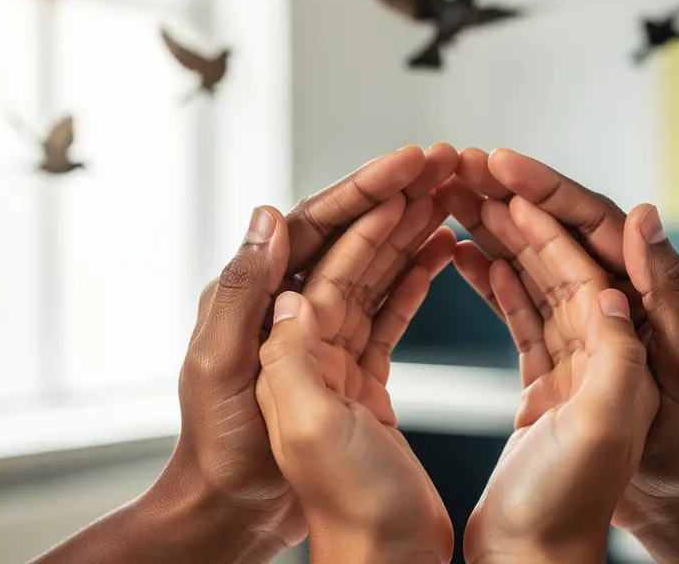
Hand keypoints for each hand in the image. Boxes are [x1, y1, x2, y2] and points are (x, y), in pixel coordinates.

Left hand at [170, 144, 457, 548]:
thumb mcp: (224, 369)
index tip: (412, 161)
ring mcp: (325, 338)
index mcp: (258, 300)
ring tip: (454, 198)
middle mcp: (291, 310)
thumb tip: (266, 217)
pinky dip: (415, 280)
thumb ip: (244, 294)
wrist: (240, 516)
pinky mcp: (352, 368)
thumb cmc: (224, 454)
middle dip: (402, 197)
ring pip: (376, 268)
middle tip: (450, 165)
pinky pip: (388, 311)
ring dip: (413, 230)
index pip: (319, 227)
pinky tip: (443, 255)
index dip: (368, 190)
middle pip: (355, 238)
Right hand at [445, 149, 678, 563]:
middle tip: (457, 167)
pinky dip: (492, 281)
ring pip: (532, 266)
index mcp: (650, 296)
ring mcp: (582, 332)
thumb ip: (668, 292)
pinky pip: (521, 309)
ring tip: (449, 199)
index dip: (545, 189)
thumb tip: (644, 214)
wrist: (673, 506)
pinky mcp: (556, 362)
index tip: (498, 162)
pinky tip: (463, 257)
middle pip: (555, 236)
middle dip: (506, 198)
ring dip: (492, 230)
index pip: (593, 225)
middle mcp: (616, 304)